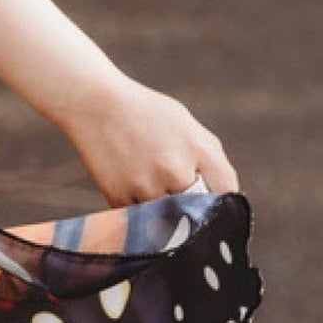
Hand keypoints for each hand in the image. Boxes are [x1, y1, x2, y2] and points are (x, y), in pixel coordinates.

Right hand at [52, 74, 239, 206]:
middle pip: (196, 209)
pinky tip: (129, 184)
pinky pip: (138, 217)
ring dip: (162, 210)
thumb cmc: (145, 114)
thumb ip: (207, 158)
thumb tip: (220, 196)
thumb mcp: (187, 126)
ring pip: (166, 217)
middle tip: (177, 198)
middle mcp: (176, 171)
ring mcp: (146, 186)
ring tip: (147, 184)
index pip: (226, 190)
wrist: (95, 104)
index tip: (214, 203)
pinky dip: (137, 208)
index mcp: (200, 150)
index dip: (223, 199)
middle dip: (190, 206)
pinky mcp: (119, 197)